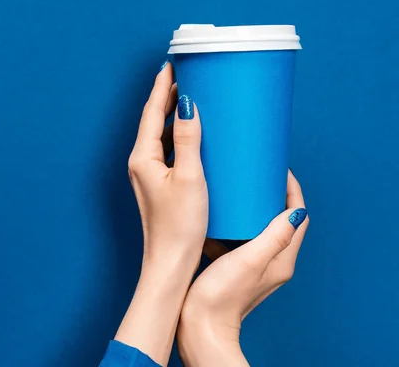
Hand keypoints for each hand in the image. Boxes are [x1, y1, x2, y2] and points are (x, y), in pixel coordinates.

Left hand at [113, 61, 207, 364]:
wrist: (171, 263)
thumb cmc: (179, 226)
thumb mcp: (189, 177)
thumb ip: (187, 139)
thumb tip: (186, 104)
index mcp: (142, 157)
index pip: (151, 111)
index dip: (162, 86)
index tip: (172, 64)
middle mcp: (141, 163)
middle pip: (153, 120)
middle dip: (168, 96)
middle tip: (187, 74)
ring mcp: (149, 174)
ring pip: (161, 135)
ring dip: (174, 116)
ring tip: (194, 98)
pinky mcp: (160, 185)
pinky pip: (168, 150)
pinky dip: (180, 136)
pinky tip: (197, 136)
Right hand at [177, 171, 308, 366]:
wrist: (199, 326)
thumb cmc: (222, 295)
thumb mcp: (250, 260)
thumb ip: (274, 236)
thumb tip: (297, 211)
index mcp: (281, 259)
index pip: (298, 217)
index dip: (292, 191)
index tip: (279, 170)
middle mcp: (272, 262)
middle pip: (281, 221)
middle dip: (272, 196)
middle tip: (257, 175)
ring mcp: (253, 266)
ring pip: (258, 229)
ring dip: (251, 210)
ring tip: (237, 190)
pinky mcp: (235, 269)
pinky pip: (238, 240)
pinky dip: (232, 226)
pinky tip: (216, 218)